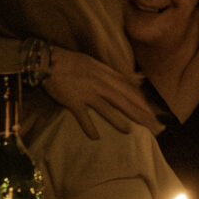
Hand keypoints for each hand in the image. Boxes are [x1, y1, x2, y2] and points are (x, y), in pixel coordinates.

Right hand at [45, 46, 162, 139]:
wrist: (46, 61)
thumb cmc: (70, 61)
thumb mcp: (95, 63)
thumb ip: (114, 73)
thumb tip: (136, 79)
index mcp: (105, 74)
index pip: (128, 89)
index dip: (141, 101)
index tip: (151, 112)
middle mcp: (99, 83)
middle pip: (123, 100)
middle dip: (138, 113)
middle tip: (150, 126)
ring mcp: (86, 92)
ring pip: (106, 108)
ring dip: (117, 120)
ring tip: (129, 131)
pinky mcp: (73, 100)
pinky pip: (82, 116)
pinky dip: (88, 127)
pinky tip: (95, 137)